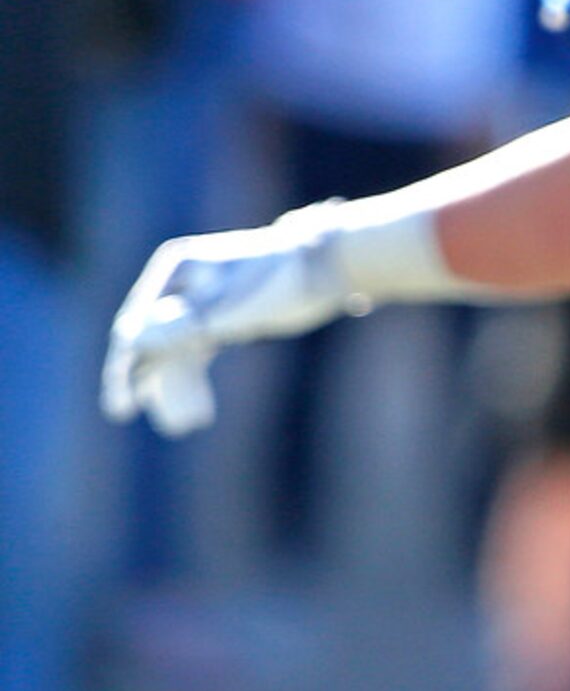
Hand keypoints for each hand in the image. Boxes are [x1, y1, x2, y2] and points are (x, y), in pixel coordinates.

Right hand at [103, 205, 354, 434]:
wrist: (327, 268)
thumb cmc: (282, 279)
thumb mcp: (234, 304)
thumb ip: (187, 323)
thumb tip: (132, 339)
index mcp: (174, 270)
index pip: (136, 326)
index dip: (125, 369)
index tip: (122, 407)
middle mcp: (180, 283)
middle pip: (151, 342)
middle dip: (155, 383)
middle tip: (155, 420)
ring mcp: (198, 301)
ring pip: (174, 352)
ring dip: (176, 387)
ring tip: (187, 423)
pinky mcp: (220, 317)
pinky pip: (195, 353)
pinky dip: (194, 380)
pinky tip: (198, 412)